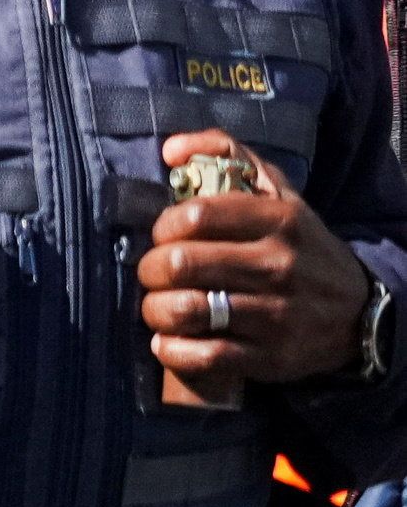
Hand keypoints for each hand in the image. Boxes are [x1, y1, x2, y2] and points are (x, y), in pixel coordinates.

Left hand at [144, 134, 375, 404]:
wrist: (357, 310)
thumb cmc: (296, 244)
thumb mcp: (276, 191)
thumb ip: (226, 153)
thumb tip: (171, 149)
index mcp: (279, 220)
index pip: (195, 215)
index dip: (163, 226)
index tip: (164, 237)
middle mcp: (280, 266)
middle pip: (180, 264)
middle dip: (149, 269)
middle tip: (153, 274)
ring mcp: (277, 314)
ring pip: (185, 310)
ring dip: (155, 310)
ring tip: (158, 306)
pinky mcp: (271, 356)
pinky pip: (203, 356)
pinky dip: (172, 350)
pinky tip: (168, 341)